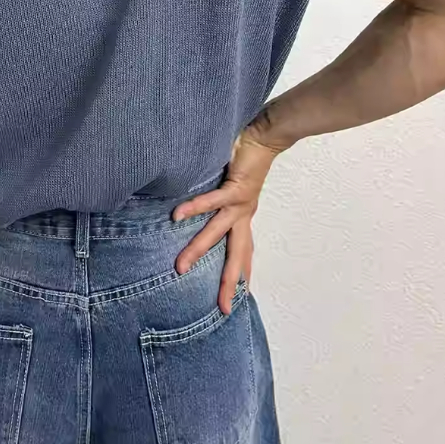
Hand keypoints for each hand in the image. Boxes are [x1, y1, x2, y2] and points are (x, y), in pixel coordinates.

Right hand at [172, 132, 284, 313]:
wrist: (266, 135)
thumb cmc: (246, 157)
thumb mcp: (233, 186)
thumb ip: (219, 198)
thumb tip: (196, 205)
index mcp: (244, 217)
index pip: (243, 253)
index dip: (241, 276)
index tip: (236, 301)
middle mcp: (244, 214)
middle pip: (235, 255)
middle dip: (228, 283)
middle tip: (221, 308)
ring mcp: (240, 203)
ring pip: (217, 232)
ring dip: (198, 250)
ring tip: (180, 266)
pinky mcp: (235, 187)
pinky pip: (211, 200)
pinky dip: (194, 208)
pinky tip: (177, 216)